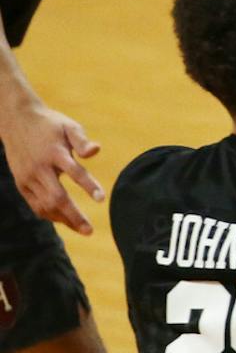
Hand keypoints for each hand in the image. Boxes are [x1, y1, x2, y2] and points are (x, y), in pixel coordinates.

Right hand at [2, 101, 102, 235]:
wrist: (17, 122)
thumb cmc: (50, 124)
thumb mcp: (69, 126)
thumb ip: (82, 140)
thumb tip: (96, 151)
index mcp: (54, 153)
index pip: (74, 172)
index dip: (89, 186)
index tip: (102, 200)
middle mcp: (39, 168)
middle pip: (57, 198)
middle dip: (74, 216)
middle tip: (90, 231)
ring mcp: (28, 178)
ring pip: (44, 205)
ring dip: (62, 219)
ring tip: (80, 229)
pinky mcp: (21, 184)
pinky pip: (35, 204)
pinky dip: (49, 214)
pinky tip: (63, 220)